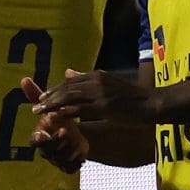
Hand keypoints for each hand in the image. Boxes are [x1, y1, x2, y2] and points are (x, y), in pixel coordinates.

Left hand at [35, 65, 158, 125]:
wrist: (152, 104)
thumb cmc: (133, 98)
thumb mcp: (109, 84)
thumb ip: (89, 80)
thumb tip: (68, 72)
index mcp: (97, 75)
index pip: (70, 80)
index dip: (55, 89)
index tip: (43, 97)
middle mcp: (96, 81)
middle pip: (67, 88)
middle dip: (50, 97)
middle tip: (36, 106)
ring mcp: (100, 93)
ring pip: (70, 97)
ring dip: (52, 105)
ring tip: (40, 112)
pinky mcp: (104, 106)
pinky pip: (79, 108)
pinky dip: (65, 113)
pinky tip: (56, 117)